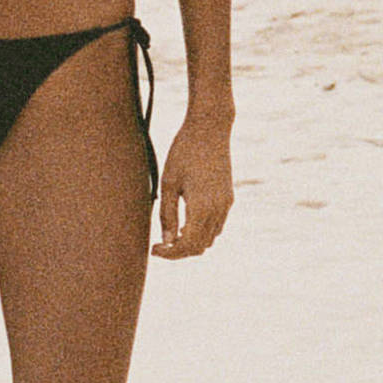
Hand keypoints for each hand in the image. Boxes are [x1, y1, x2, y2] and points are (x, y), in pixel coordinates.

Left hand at [153, 117, 232, 257]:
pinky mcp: (229, 197)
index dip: (170, 253)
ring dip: (192, 241)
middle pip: (200, 246)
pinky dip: (203, 230)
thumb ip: (168, 214)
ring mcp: (226, 204)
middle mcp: (218, 210)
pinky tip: (187, 221)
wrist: (210, 128)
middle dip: (180, 250)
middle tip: (160, 244)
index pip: (187, 246)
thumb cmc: (184, 152)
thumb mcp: (169, 183)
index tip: (154, 249)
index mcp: (201, 208)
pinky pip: (218, 225)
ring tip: (172, 232)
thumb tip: (167, 240)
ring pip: (211, 238)